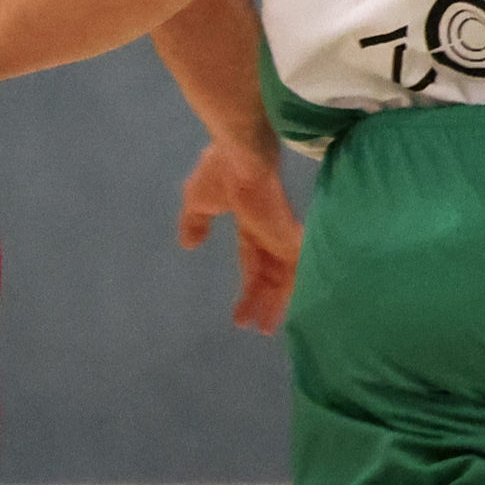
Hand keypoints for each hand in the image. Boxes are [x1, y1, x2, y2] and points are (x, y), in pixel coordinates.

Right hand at [178, 131, 299, 334]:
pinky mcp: (288, 235)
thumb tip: (188, 244)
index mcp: (253, 222)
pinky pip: (297, 270)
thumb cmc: (219, 170)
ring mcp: (281, 234)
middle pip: (271, 275)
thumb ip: (195, 221)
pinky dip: (294, 291)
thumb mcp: (198, 200)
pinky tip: (285, 310)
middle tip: (258, 329)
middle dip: (263, 301)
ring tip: (264, 329)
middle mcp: (271, 231)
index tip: (239, 314)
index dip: (249, 286)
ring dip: (275, 304)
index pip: (254, 261)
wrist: (240, 154)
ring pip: (284, 278)